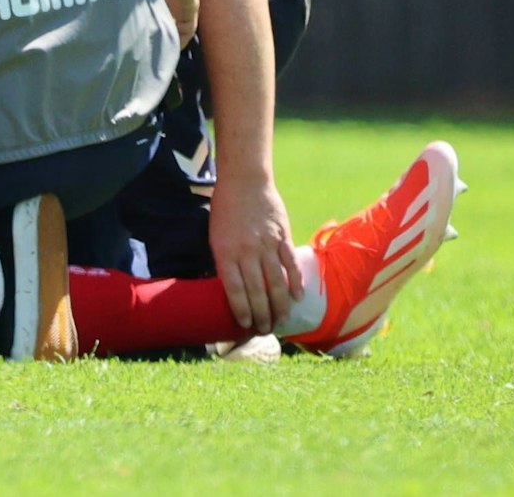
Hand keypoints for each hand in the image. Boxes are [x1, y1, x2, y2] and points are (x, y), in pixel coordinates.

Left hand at [208, 177, 301, 334]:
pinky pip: (291, 264)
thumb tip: (232, 291)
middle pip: (257, 291)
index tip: (245, 325)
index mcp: (226, 252)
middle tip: (264, 331)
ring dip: (279, 306)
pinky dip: (295, 282)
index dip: (242, 310)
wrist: (244, 181)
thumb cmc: (225, 211)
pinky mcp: (283, 236)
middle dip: (261, 315)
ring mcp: (267, 244)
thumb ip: (225, 263)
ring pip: (276, 282)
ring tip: (280, 322)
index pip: (235, 290)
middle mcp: (247, 251)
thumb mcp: (215, 237)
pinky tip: (297, 298)